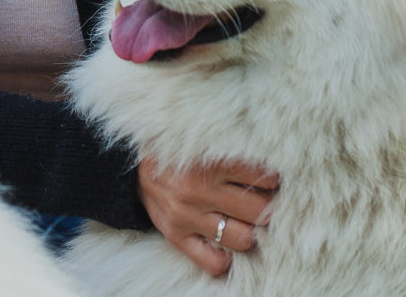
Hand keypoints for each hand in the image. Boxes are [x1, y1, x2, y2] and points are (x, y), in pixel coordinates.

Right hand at [138, 156, 278, 275]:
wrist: (132, 167)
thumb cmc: (179, 154)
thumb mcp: (204, 144)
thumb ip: (235, 153)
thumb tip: (273, 171)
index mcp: (209, 161)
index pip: (265, 179)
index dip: (273, 180)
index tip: (268, 180)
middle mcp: (197, 190)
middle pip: (259, 211)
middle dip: (266, 207)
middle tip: (261, 201)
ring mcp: (186, 215)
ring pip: (243, 239)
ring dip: (250, 231)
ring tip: (245, 221)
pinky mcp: (175, 235)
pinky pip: (213, 262)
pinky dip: (224, 258)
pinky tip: (224, 243)